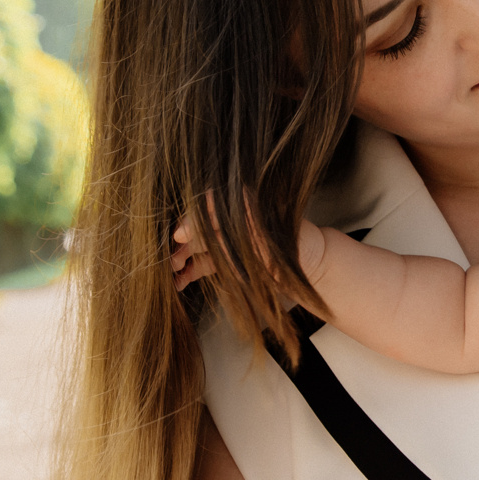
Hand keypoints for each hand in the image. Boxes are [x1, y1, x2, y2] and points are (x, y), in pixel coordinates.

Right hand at [172, 215, 324, 291]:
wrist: (310, 264)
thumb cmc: (293, 240)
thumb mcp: (264, 229)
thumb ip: (237, 216)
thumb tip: (206, 197)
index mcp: (235, 207)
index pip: (205, 211)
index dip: (190, 224)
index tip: (179, 236)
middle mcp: (227, 221)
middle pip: (195, 230)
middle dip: (178, 245)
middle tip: (168, 260)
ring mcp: (224, 241)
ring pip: (194, 248)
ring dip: (179, 261)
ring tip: (168, 275)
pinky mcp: (225, 260)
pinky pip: (202, 264)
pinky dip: (189, 273)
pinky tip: (178, 282)